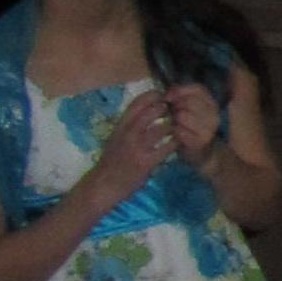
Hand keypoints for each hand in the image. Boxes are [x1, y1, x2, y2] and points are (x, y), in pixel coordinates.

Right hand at [78, 89, 181, 206]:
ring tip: (178, 128)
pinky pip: (167, 148)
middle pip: (152, 111)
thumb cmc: (112, 160)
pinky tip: (178, 144)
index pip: (137, 102)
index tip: (163, 96)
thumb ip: (130, 124)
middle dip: (167, 108)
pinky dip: (175, 144)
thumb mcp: (116, 137)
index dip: (153, 95)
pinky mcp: (146, 162)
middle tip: (175, 111)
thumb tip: (148, 109)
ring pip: (162, 128)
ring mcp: (137, 147)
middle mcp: (128, 133)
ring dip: (173, 126)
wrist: (103, 184)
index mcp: (120, 125)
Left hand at [164, 81, 224, 164]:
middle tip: (171, 114)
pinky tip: (176, 135)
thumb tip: (167, 93)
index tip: (167, 97)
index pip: (197, 89)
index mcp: (212, 103)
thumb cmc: (192, 129)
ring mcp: (210, 128)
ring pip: (183, 115)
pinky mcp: (202, 141)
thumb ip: (182, 98)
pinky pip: (181, 131)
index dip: (179, 91)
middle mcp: (214, 114)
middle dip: (175, 107)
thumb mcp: (190, 109)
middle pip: (189, 101)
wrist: (204, 154)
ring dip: (174, 120)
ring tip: (174, 125)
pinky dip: (175, 133)